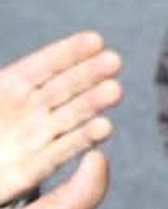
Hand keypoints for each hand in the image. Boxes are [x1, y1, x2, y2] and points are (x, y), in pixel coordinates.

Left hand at [0, 30, 121, 206]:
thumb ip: (0, 83)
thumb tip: (12, 75)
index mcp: (7, 86)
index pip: (43, 65)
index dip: (68, 52)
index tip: (96, 40)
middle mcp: (27, 109)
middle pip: (63, 87)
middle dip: (89, 74)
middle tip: (114, 62)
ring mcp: (35, 136)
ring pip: (70, 115)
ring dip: (93, 103)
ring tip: (115, 91)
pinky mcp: (36, 167)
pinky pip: (62, 150)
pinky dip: (84, 139)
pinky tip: (104, 127)